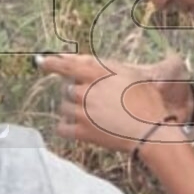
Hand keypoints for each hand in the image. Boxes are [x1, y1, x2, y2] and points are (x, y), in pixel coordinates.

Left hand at [39, 52, 178, 153]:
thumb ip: (102, 65)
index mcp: (98, 74)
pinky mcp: (82, 133)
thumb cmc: (146, 101)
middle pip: (67, 88)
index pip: (66, 64)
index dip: (52, 62)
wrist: (152, 133)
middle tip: (94, 99)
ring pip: (64, 107)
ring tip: (94, 115)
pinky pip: (62, 127)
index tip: (41, 62)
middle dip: (76, 92)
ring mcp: (82, 113)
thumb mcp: (129, 74)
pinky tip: (78, 127)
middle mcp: (86, 91)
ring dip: (73, 109)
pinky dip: (67, 127)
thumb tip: (78, 60)